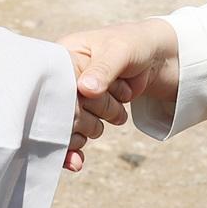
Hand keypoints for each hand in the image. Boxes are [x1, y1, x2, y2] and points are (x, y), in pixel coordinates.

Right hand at [56, 20, 180, 172]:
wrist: (154, 58)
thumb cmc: (133, 44)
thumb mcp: (120, 51)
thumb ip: (104, 69)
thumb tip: (85, 90)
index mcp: (62, 57)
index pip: (52, 86)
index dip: (67, 100)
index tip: (84, 104)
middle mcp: (61, 79)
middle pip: (62, 111)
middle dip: (89, 114)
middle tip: (113, 101)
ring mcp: (73, 98)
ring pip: (72, 127)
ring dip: (96, 125)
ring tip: (117, 107)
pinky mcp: (84, 113)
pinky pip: (73, 136)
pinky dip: (76, 150)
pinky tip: (77, 163)